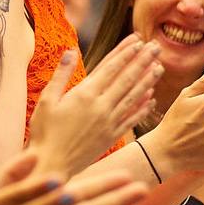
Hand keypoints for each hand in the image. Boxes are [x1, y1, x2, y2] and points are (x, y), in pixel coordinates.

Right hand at [28, 34, 160, 175]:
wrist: (51, 165)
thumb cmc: (44, 133)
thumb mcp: (47, 100)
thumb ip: (61, 74)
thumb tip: (71, 51)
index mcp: (84, 95)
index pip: (110, 68)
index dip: (125, 52)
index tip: (137, 39)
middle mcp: (101, 107)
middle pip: (126, 79)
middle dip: (142, 60)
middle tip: (156, 46)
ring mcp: (109, 122)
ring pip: (133, 97)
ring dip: (148, 81)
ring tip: (159, 67)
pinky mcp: (112, 136)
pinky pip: (132, 119)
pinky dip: (143, 108)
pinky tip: (152, 98)